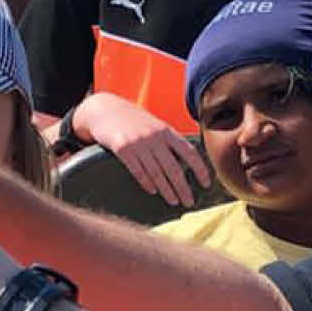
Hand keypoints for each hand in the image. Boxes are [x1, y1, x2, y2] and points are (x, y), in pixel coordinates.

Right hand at [73, 94, 211, 209]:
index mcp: (166, 131)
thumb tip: (186, 163)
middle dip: (183, 187)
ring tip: (174, 201)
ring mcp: (138, 142)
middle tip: (189, 202)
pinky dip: (147, 183)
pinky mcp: (122, 148)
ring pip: (156, 172)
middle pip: (173, 167)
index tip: (206, 184)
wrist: (105, 109)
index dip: (200, 169)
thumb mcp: (155, 125)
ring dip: (166, 190)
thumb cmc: (133, 120)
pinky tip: (153, 192)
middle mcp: (154, 137)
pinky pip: (138, 170)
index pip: (189, 152)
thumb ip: (168, 141)